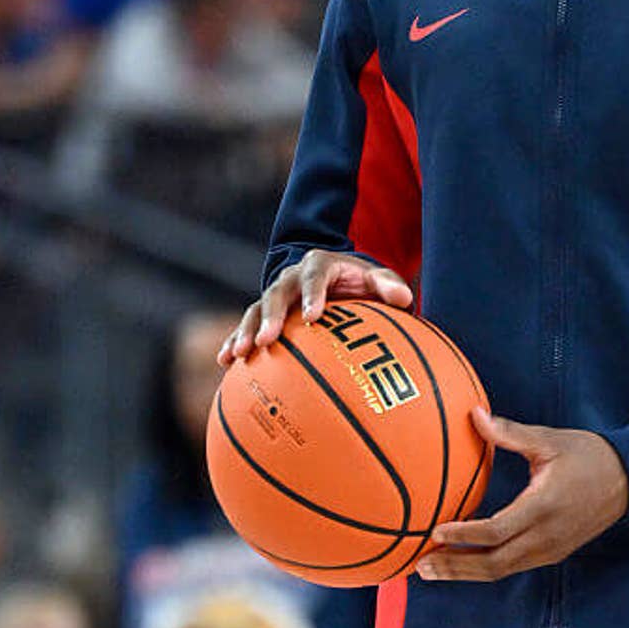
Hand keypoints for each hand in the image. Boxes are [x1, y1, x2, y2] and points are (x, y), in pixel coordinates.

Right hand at [217, 250, 412, 366]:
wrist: (330, 274)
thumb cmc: (358, 281)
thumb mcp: (376, 277)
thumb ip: (388, 285)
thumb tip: (404, 298)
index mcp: (318, 265)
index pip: (314, 275)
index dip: (312, 294)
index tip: (312, 316)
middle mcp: (291, 278)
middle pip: (276, 293)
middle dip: (270, 317)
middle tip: (266, 341)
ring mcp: (274, 295)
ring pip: (255, 310)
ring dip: (245, 331)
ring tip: (239, 354)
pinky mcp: (264, 313)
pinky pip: (247, 326)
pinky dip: (234, 341)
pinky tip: (224, 362)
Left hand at [417, 410, 628, 582]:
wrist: (628, 479)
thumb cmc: (587, 455)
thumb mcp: (548, 440)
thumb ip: (509, 433)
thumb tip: (474, 414)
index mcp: (543, 506)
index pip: (496, 531)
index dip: (464, 535)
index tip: (436, 531)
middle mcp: (546, 536)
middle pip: (493, 564)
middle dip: (455, 566)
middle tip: (420, 565)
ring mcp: (550, 550)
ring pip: (501, 571)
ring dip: (465, 573)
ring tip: (432, 570)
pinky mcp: (553, 554)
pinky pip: (512, 567)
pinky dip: (484, 569)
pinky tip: (464, 562)